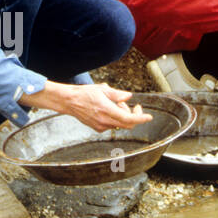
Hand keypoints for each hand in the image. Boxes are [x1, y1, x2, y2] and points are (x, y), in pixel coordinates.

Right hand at [21, 82, 153, 133]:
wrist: (69, 101)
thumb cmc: (84, 93)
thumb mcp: (102, 89)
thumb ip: (117, 94)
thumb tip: (128, 97)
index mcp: (107, 110)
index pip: (129, 119)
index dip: (140, 118)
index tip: (148, 117)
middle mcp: (104, 121)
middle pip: (127, 124)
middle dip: (133, 115)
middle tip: (132, 105)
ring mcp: (101, 126)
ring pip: (120, 124)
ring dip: (122, 115)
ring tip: (114, 103)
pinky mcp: (97, 128)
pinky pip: (112, 125)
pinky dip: (115, 118)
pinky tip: (107, 109)